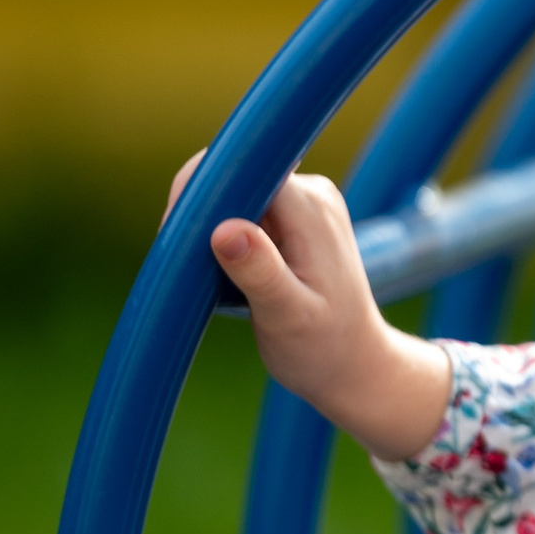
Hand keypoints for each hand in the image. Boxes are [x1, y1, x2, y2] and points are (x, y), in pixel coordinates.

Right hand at [165, 150, 450, 460]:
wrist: (354, 364)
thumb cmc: (324, 348)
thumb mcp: (288, 316)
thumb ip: (260, 272)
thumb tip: (224, 230)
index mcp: (311, 208)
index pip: (241, 169)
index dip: (202, 195)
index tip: (180, 238)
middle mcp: (310, 194)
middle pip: (232, 177)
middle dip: (201, 215)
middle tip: (193, 270)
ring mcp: (302, 204)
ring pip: (231, 195)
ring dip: (209, 232)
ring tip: (216, 283)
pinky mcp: (291, 220)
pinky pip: (241, 213)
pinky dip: (223, 243)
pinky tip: (228, 281)